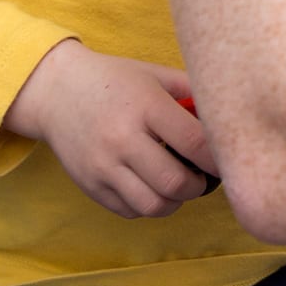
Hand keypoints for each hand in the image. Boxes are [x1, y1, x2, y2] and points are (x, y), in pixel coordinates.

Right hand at [2, 39, 221, 217]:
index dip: (218, 157)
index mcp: (146, 106)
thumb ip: (193, 93)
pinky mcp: (90, 185)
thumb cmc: (115, 81)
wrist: (55, 90)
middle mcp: (123, 138)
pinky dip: (149, 205)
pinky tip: (152, 186)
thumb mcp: (156, 75)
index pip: (195, 142)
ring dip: (175, 201)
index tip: (226, 159)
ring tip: (178, 185)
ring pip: (154, 205)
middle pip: (176, 182)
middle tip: (202, 175)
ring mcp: (103, 166)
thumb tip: (231, 116)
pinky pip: (130, 211)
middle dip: (200, 185)